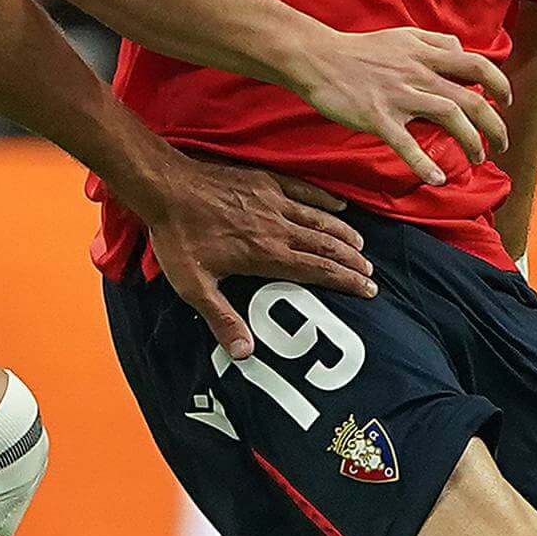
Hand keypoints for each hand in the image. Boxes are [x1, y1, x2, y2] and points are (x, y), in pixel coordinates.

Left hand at [124, 149, 373, 357]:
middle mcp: (278, 228)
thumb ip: (222, 319)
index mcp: (266, 255)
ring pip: (320, 218)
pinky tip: (338, 203)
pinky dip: (324, 198)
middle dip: (351, 260)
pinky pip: (303, 189)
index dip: (346, 280)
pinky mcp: (264, 181)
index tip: (368, 289)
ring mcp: (273, 201)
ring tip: (360, 245)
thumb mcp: (194, 287)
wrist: (166, 189)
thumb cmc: (178, 238)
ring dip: (343, 232)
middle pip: (326, 245)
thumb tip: (245, 354)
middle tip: (370, 271)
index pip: (317, 270)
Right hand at [288, 26, 509, 184]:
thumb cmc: (359, 50)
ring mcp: (399, 96)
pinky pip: (406, 144)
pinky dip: (424, 164)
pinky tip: (437, 179)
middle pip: (472, 98)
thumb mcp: (402, 35)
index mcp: (426, 54)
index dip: (499, 83)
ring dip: (472, 143)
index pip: (477, 65)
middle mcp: (419, 74)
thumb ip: (434, 41)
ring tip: (478, 160)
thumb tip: (459, 49)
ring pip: (450, 118)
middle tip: (501, 144)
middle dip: (495, 125)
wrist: (318, 58)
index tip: (506, 101)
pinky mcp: (377, 117)